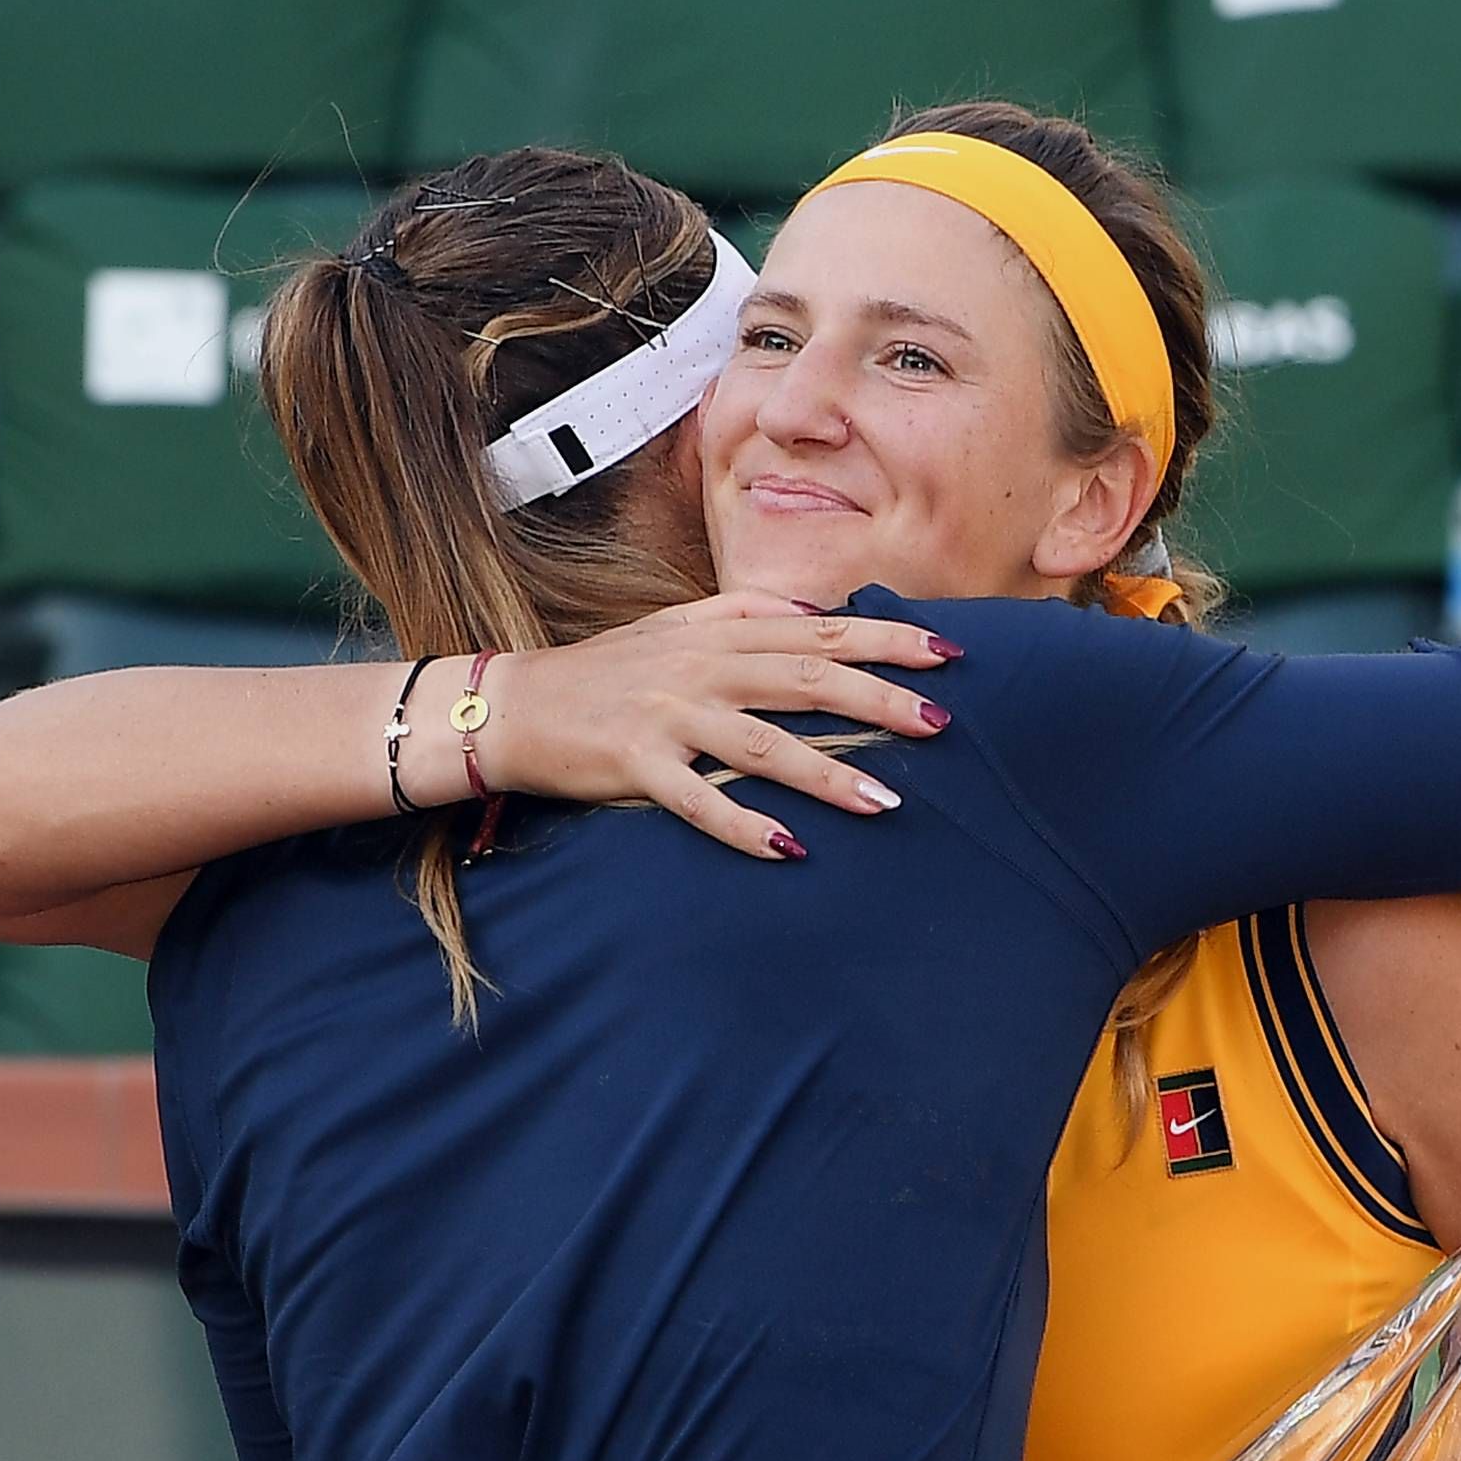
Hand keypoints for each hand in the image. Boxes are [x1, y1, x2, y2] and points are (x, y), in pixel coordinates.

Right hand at [475, 592, 957, 859]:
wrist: (513, 704)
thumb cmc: (605, 672)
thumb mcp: (675, 626)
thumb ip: (745, 613)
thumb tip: (816, 611)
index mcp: (719, 636)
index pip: (819, 631)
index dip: (886, 638)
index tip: (947, 652)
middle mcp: (701, 670)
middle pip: (805, 679)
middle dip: (877, 700)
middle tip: (939, 723)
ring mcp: (668, 718)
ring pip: (761, 743)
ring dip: (827, 775)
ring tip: (888, 803)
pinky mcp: (635, 764)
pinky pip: (696, 801)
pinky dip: (742, 825)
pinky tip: (789, 849)